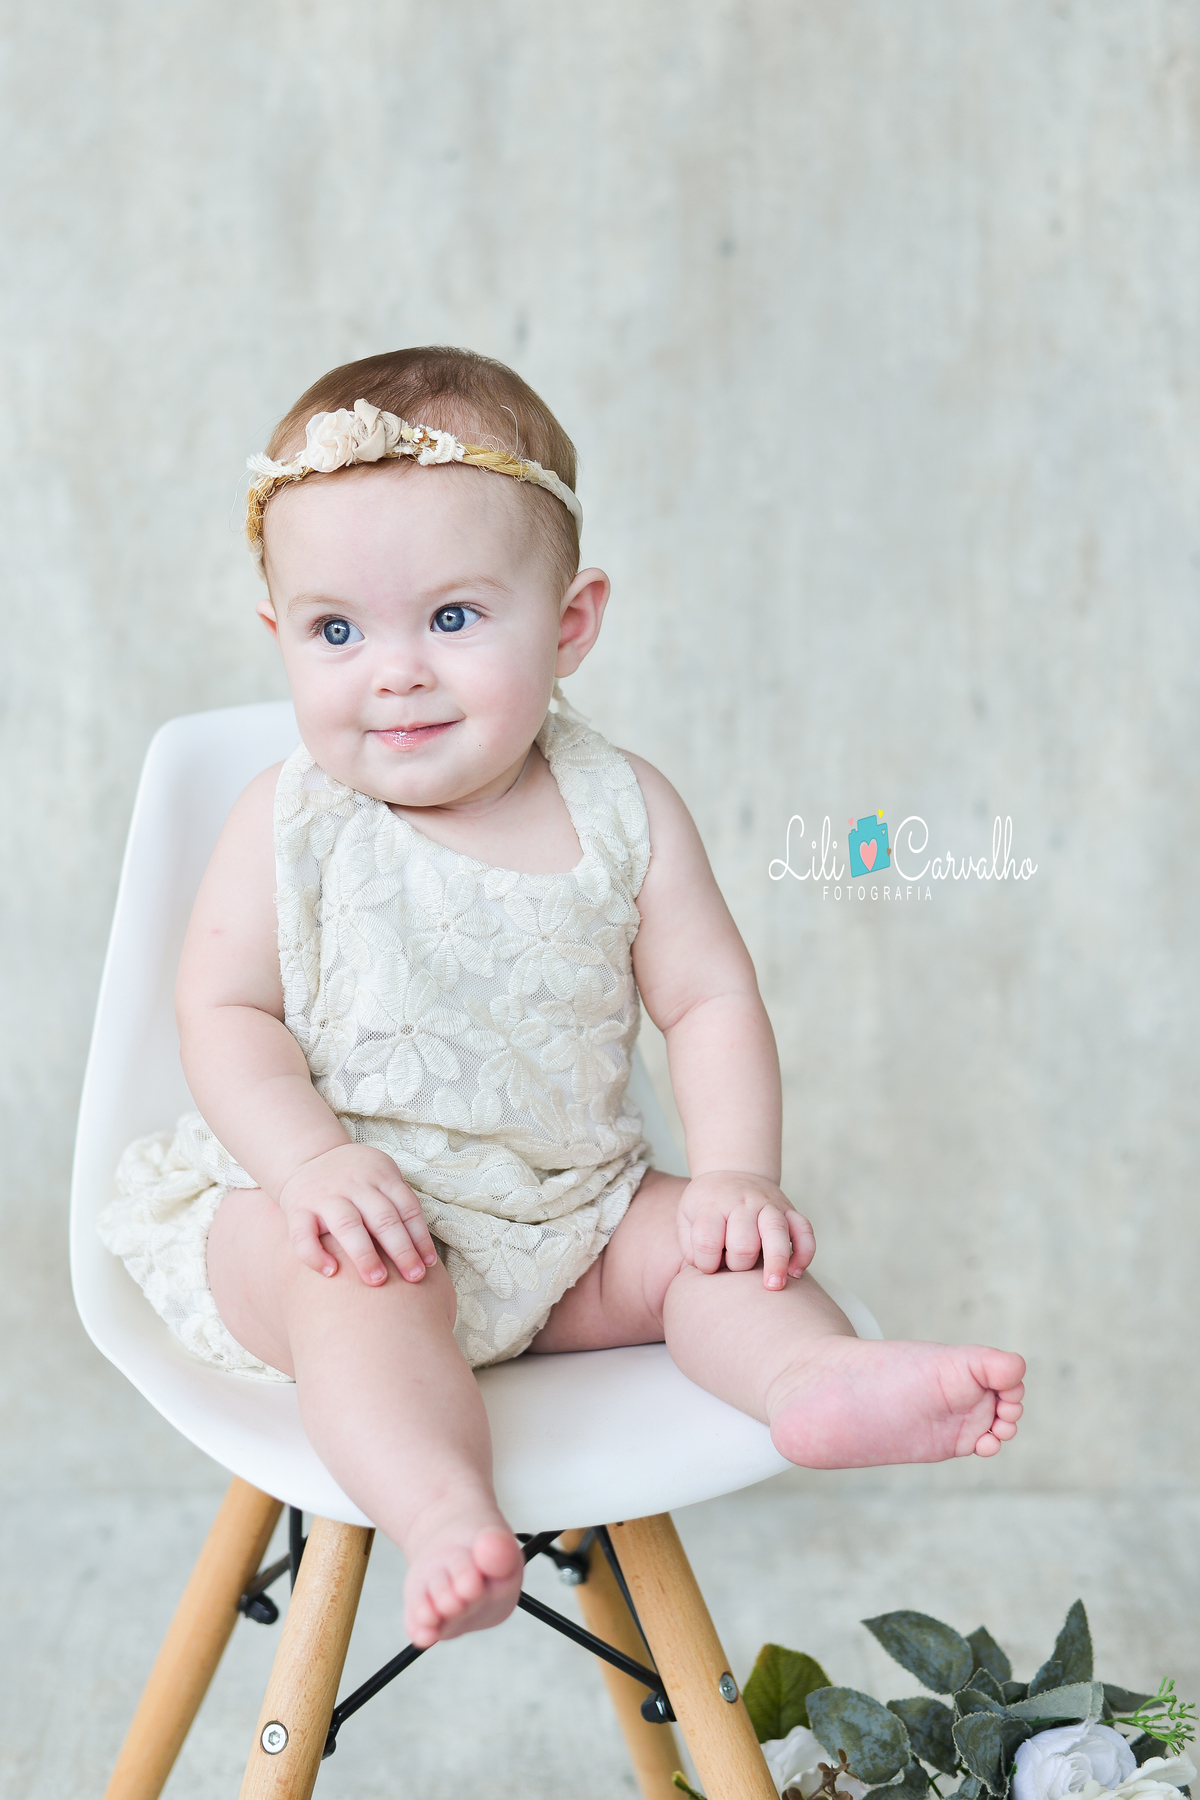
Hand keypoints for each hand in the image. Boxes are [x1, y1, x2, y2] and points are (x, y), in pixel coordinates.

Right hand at [277, 1144, 437, 1285]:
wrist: (307, 1156)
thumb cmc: (355, 1178)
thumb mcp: (380, 1177)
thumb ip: (398, 1205)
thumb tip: (424, 1252)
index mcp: (380, 1175)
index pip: (406, 1207)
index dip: (420, 1237)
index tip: (429, 1265)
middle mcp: (353, 1184)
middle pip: (382, 1217)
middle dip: (401, 1250)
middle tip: (413, 1278)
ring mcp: (324, 1195)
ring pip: (347, 1225)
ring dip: (364, 1254)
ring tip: (378, 1281)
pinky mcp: (297, 1208)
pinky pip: (303, 1234)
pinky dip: (315, 1254)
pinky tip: (331, 1272)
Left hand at [677, 1171, 814, 1289]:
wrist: (732, 1171)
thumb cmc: (707, 1205)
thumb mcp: (687, 1218)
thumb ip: (691, 1247)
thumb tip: (711, 1274)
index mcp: (713, 1205)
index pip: (707, 1242)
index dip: (706, 1264)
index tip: (708, 1266)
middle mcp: (743, 1203)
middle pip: (744, 1243)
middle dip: (738, 1265)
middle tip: (734, 1266)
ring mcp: (769, 1204)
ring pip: (777, 1233)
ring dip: (777, 1262)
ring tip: (774, 1286)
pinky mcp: (789, 1210)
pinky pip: (804, 1230)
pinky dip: (804, 1253)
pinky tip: (795, 1272)